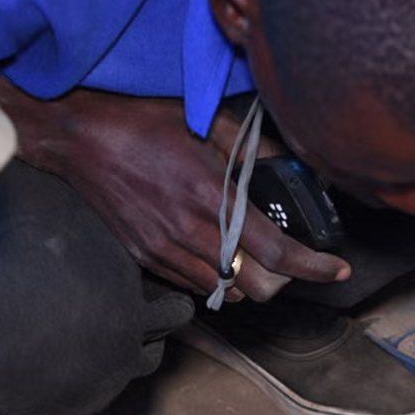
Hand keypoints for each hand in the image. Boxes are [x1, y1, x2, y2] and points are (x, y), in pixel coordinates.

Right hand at [28, 89, 349, 299]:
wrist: (79, 138)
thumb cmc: (142, 123)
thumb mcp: (206, 122)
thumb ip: (253, 148)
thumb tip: (289, 163)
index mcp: (212, 197)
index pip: (278, 253)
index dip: (314, 267)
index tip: (335, 269)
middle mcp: (191, 232)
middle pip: (258, 288)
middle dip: (283, 280)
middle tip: (287, 258)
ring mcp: (166, 251)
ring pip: (226, 292)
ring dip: (248, 280)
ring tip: (249, 254)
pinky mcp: (146, 258)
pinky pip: (194, 286)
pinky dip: (215, 278)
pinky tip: (214, 252)